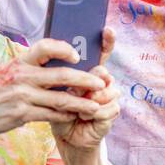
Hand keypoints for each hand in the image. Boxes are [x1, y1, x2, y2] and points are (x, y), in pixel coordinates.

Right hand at [0, 38, 108, 142]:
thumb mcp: (8, 73)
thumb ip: (30, 67)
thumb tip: (56, 60)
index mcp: (19, 62)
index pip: (45, 47)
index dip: (64, 48)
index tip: (77, 56)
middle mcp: (22, 76)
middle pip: (62, 75)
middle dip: (86, 80)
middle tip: (101, 83)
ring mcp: (22, 96)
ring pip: (61, 99)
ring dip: (81, 103)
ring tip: (95, 106)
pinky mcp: (23, 114)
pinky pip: (51, 114)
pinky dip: (65, 116)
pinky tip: (74, 116)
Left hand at [51, 29, 120, 151]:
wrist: (65, 134)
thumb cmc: (56, 107)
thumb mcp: (50, 87)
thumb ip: (55, 71)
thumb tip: (60, 56)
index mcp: (86, 69)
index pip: (100, 50)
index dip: (106, 40)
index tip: (107, 30)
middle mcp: (101, 79)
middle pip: (102, 72)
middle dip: (88, 82)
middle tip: (75, 91)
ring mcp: (109, 94)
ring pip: (106, 90)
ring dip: (88, 101)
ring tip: (78, 109)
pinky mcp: (113, 110)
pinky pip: (107, 107)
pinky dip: (92, 114)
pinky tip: (84, 118)